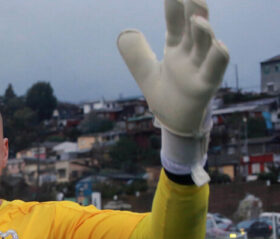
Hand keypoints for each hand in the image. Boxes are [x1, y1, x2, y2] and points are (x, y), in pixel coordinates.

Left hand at [117, 0, 228, 136]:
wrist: (174, 122)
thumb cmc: (165, 94)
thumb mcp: (146, 72)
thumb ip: (136, 54)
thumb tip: (124, 33)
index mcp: (177, 47)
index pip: (176, 22)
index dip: (174, 6)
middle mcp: (191, 53)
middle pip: (195, 26)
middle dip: (194, 8)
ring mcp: (200, 67)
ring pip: (207, 43)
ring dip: (204, 30)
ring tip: (196, 19)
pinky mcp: (205, 85)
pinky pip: (216, 68)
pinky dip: (218, 55)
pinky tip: (217, 44)